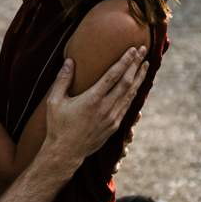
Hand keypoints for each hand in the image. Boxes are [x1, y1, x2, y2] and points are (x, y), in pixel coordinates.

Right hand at [41, 48, 147, 171]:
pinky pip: (128, 106)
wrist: (66, 152)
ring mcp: (112, 118)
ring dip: (139, 78)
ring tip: (145, 65)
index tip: (133, 49)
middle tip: (144, 50)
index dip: (125, 61)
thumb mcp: (54, 101)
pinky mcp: (114, 126)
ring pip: (131, 94)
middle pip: (127, 82)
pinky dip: (134, 93)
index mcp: (92, 99)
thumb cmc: (58, 126)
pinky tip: (138, 86)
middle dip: (136, 65)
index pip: (113, 75)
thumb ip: (62, 80)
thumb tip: (69, 61)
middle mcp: (106, 108)